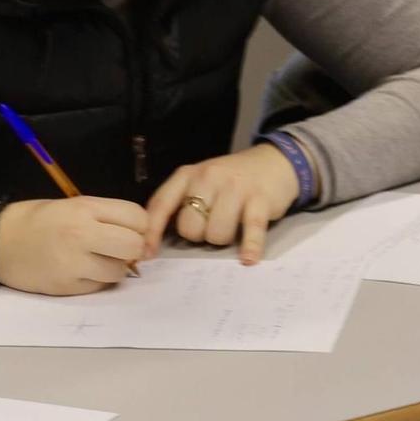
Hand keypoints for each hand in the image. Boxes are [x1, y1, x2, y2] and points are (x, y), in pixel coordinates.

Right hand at [0, 196, 147, 295]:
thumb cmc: (36, 219)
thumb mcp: (71, 205)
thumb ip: (105, 217)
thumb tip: (140, 237)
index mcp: (84, 208)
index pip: (137, 217)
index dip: (139, 225)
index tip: (130, 229)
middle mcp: (83, 234)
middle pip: (134, 246)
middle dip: (133, 248)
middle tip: (119, 248)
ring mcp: (75, 263)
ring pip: (120, 271)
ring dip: (115, 267)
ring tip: (96, 260)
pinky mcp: (68, 286)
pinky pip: (100, 286)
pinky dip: (97, 280)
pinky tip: (81, 271)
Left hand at [143, 144, 300, 264]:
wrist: (273, 162)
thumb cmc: (231, 180)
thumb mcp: (200, 182)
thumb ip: (180, 203)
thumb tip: (155, 240)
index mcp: (187, 175)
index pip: (161, 204)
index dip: (151, 232)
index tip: (146, 254)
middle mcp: (208, 178)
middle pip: (190, 226)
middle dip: (198, 236)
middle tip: (211, 227)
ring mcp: (235, 188)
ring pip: (216, 233)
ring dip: (223, 239)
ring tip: (232, 228)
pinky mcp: (260, 200)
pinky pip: (251, 230)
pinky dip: (249, 247)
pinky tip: (248, 259)